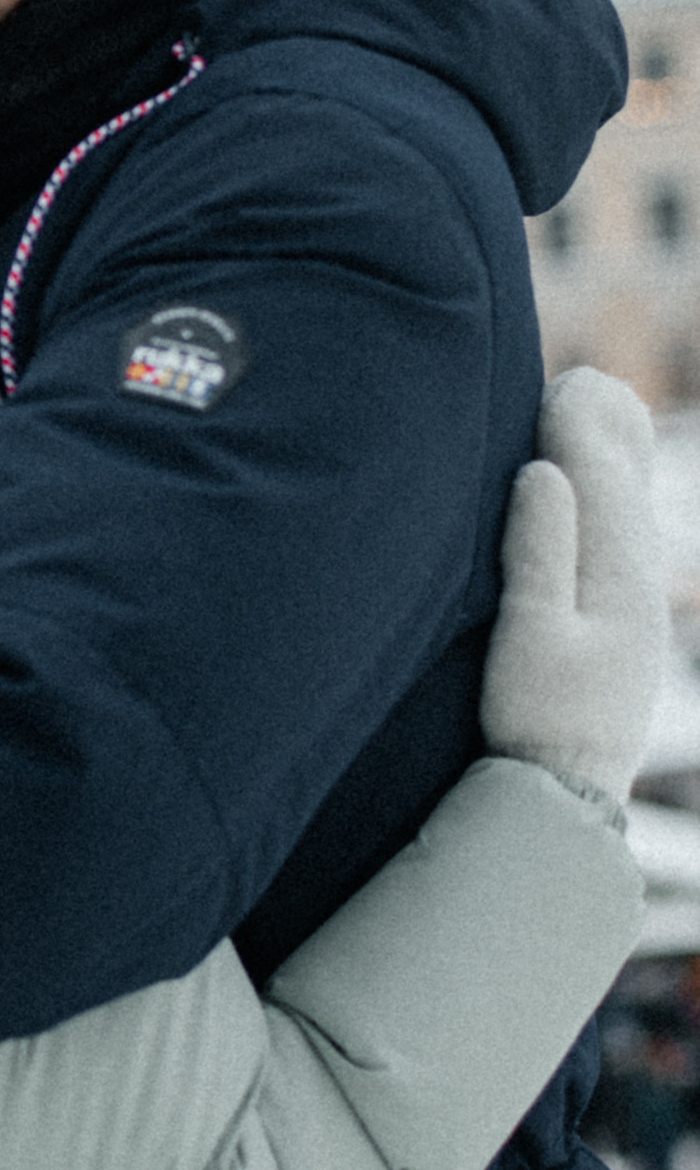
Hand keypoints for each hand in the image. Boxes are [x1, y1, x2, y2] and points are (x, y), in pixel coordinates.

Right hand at [481, 367, 666, 806]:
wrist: (568, 792)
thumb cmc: (537, 716)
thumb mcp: (531, 633)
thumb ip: (538, 550)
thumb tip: (543, 470)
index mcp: (617, 572)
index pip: (600, 474)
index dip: (577, 423)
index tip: (562, 378)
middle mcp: (638, 579)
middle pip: (623, 484)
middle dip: (601, 431)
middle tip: (583, 379)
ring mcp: (634, 600)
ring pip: (625, 511)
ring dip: (606, 461)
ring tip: (594, 411)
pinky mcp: (621, 620)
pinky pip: (622, 538)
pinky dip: (610, 500)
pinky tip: (594, 493)